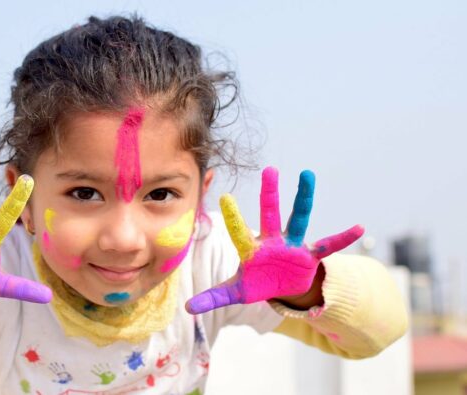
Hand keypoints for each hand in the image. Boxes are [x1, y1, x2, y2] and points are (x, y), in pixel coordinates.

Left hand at [186, 167, 362, 313]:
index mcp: (252, 250)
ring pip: (299, 219)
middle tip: (269, 169)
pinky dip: (343, 239)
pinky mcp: (310, 255)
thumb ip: (213, 297)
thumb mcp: (236, 292)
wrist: (283, 288)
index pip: (240, 232)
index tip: (224, 197)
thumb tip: (186, 308)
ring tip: (307, 175)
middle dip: (269, 194)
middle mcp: (272, 241)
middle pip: (270, 214)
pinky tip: (359, 228)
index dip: (234, 217)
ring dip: (304, 199)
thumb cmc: (258, 283)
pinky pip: (328, 245)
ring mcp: (293, 245)